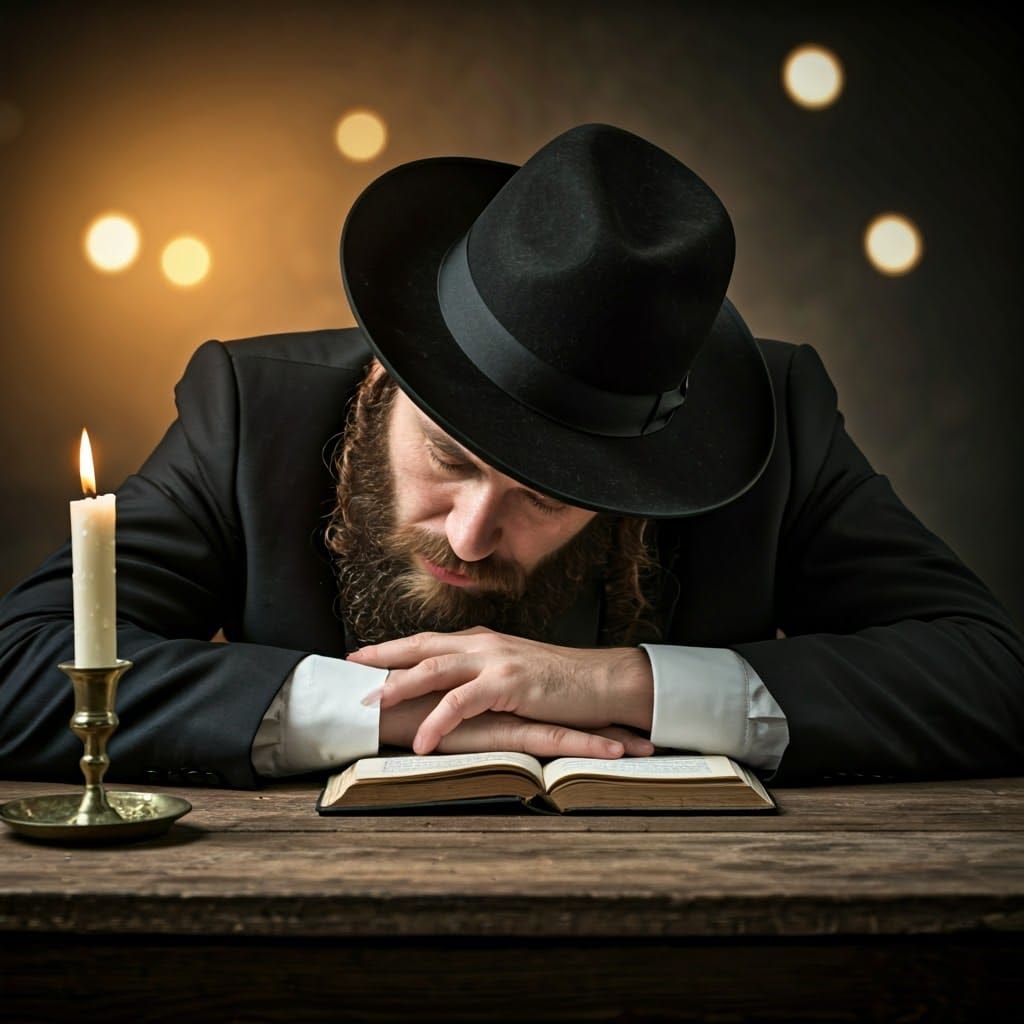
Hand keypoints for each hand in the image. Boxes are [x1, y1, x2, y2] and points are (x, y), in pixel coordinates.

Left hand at [352, 627, 654, 754]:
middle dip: (383, 657)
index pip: (428, 641)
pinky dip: (439, 721)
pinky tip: (422, 741)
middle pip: (422, 645)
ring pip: (435, 667)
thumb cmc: (562, 685)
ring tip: (372, 705)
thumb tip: (456, 692)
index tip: (361, 658)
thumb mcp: (516, 674)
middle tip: (350, 670)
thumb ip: (485, 677)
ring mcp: (496, 661)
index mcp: (483, 643)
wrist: (603, 681)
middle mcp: (484, 645)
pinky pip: (463, 702)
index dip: (393, 649)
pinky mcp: (510, 683)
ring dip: (400, 685)